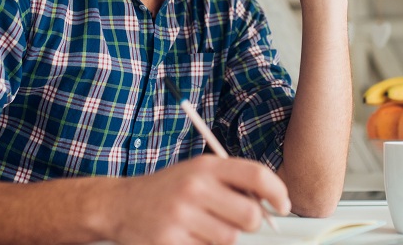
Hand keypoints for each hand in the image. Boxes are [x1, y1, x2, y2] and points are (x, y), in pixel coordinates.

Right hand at [106, 155, 290, 244]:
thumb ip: (232, 182)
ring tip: (203, 227)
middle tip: (238, 221)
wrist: (119, 205)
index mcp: (205, 166)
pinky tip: (188, 236)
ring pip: (231, 239)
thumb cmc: (168, 190)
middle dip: (251, 223)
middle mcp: (194, 188)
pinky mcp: (170, 242)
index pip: (256, 174)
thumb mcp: (197, 172)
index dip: (277, 192)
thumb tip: (271, 206)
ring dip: (223, 238)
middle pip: (250, 216)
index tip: (283, 206)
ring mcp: (181, 216)